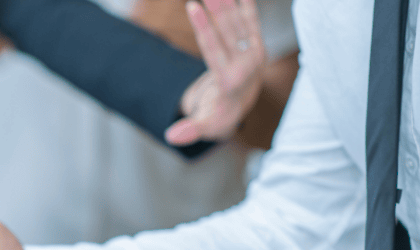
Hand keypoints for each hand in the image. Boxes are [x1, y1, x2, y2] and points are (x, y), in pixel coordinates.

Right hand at [165, 0, 265, 145]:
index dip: (203, 27)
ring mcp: (254, 53)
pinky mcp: (257, 45)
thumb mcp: (206, 125)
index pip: (214, 50)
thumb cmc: (217, 116)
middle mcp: (247, 65)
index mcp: (232, 81)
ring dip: (226, 2)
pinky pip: (250, 21)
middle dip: (216, 7)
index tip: (192, 6)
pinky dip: (246, 5)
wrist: (240, 107)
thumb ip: (191, 130)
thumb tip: (171, 137)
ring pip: (238, 22)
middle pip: (227, 30)